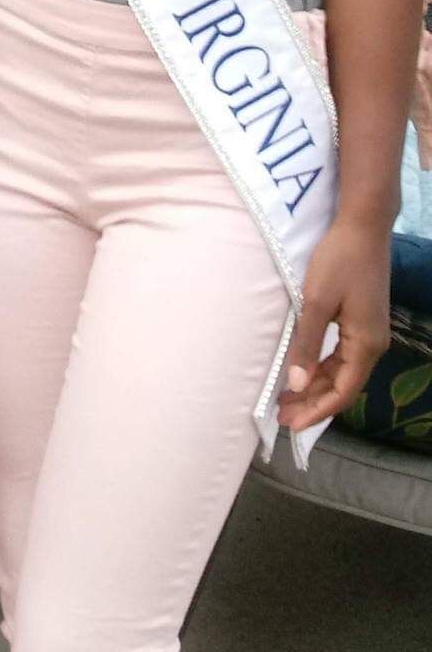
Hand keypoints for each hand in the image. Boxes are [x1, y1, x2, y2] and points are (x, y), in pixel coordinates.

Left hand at [278, 220, 390, 432]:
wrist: (362, 226)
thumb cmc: (338, 260)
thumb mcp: (316, 302)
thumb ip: (307, 345)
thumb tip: (297, 386)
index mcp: (366, 345)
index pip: (342, 393)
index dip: (315, 412)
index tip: (290, 425)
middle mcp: (372, 344)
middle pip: (342, 386)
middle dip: (312, 403)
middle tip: (280, 417)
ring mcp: (369, 333)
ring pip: (341, 371)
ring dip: (315, 386)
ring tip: (286, 400)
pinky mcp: (362, 321)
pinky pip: (342, 355)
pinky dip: (321, 368)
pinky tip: (303, 372)